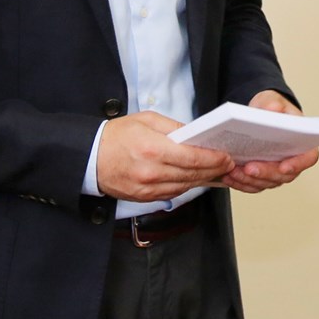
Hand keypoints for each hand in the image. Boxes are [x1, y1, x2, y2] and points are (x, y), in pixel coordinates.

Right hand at [97, 111, 234, 201]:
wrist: (89, 158)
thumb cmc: (116, 136)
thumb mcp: (146, 121)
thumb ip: (174, 127)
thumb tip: (196, 134)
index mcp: (153, 149)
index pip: (192, 158)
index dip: (214, 159)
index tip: (227, 156)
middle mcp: (152, 172)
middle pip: (193, 175)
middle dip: (214, 170)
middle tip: (228, 164)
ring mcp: (148, 189)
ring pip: (186, 187)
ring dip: (203, 180)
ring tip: (216, 171)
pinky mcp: (145, 198)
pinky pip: (173, 194)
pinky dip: (186, 186)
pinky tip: (194, 178)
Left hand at [225, 90, 318, 192]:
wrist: (259, 114)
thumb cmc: (271, 108)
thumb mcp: (272, 100)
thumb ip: (273, 103)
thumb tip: (273, 108)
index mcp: (302, 142)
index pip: (308, 157)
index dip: (298, 164)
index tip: (284, 166)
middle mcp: (291, 160)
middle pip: (283, 175)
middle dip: (265, 173)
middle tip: (249, 168)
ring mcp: (276, 170)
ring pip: (266, 183)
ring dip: (249, 180)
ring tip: (234, 172)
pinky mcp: (261, 176)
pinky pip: (253, 185)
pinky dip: (241, 183)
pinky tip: (229, 176)